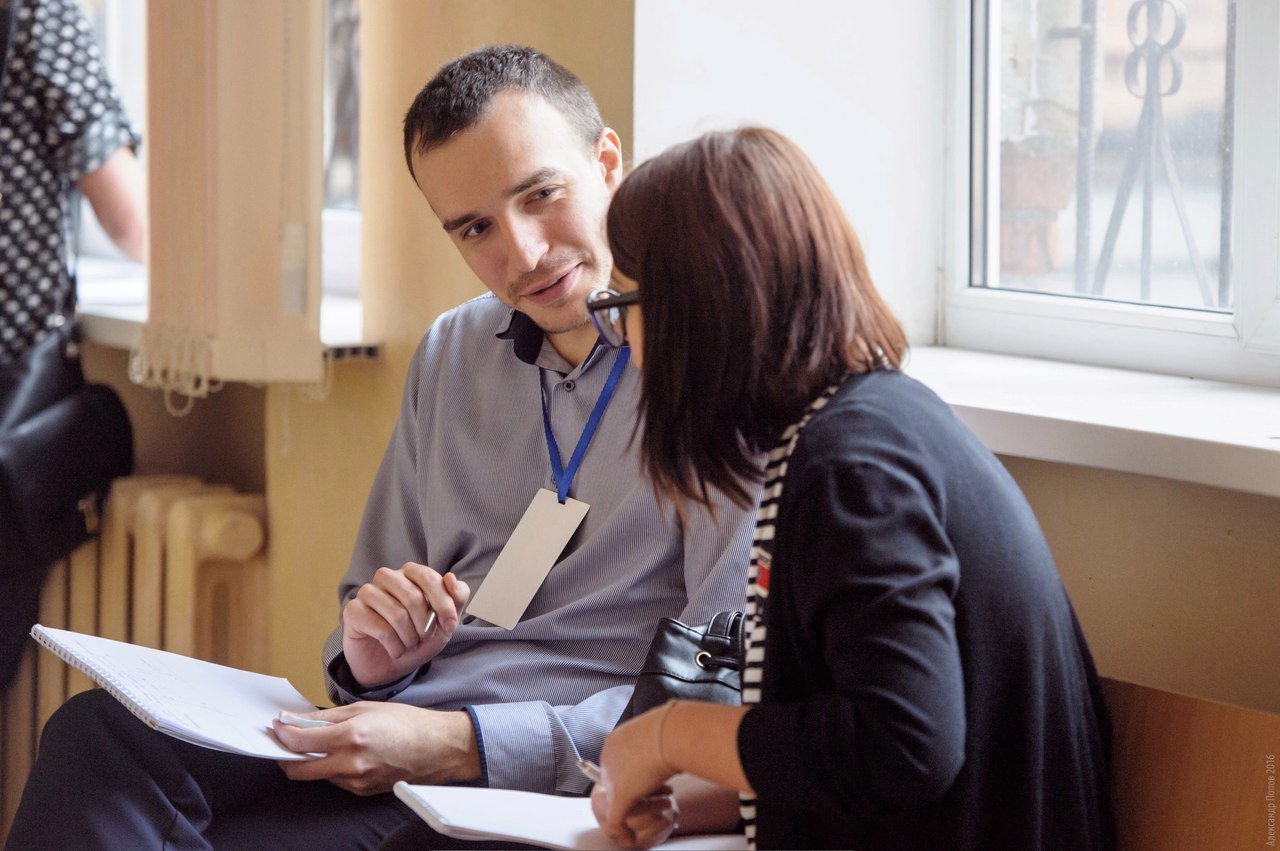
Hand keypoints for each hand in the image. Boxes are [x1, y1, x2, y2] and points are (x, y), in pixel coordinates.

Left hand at [273, 702, 480, 794]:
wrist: (437, 748)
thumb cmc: (405, 723)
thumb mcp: (365, 708)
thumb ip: (326, 717)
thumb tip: (296, 719)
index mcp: (351, 736)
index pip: (301, 742)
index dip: (283, 733)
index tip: (278, 726)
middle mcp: (351, 763)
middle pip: (298, 769)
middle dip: (286, 755)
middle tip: (286, 741)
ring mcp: (356, 781)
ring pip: (317, 775)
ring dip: (310, 761)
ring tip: (320, 743)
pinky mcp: (361, 792)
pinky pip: (335, 781)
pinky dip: (331, 767)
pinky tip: (343, 754)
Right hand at [342, 563, 469, 687]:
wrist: (391, 665)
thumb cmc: (419, 638)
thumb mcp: (446, 621)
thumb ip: (456, 598)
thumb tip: (450, 577)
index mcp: (410, 573)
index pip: (429, 578)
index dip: (443, 604)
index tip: (450, 625)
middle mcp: (387, 577)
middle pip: (413, 597)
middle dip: (425, 625)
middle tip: (423, 638)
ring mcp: (367, 592)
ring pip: (397, 614)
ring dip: (409, 638)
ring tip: (408, 645)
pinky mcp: (353, 610)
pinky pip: (381, 629)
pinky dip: (394, 646)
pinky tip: (394, 650)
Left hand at [592, 702, 680, 847]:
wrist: (675, 732)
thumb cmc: (674, 729)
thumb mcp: (662, 731)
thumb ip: (658, 739)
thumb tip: (672, 736)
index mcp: (616, 740)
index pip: (619, 765)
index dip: (637, 776)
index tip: (652, 782)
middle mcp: (608, 757)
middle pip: (617, 783)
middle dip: (639, 793)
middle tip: (660, 797)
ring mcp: (612, 777)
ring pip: (618, 802)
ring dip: (638, 810)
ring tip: (658, 811)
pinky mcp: (620, 796)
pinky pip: (616, 821)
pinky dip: (622, 832)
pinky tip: (629, 838)